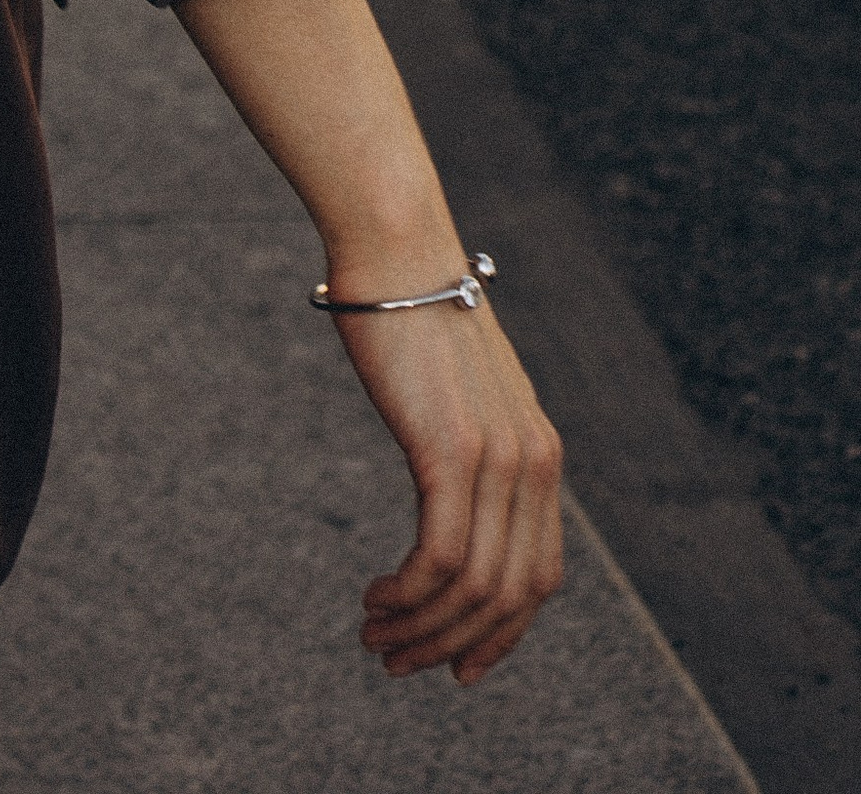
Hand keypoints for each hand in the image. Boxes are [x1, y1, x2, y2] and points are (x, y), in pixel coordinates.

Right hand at [328, 268, 564, 680]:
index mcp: (542, 455)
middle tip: (398, 663)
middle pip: (510, 596)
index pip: (538, 577)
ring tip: (374, 636)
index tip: (457, 667)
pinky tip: (375, 596)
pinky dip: (408, 595)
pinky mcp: (453, 450)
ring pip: (473, 588)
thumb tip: (450, 484)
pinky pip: (440, 557)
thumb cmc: (411, 313)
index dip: (501, 635)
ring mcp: (499, 459)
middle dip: (456, 646)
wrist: (396, 249)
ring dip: (421, 628)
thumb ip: (470, 444)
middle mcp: (535, 464)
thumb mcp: (460, 393)